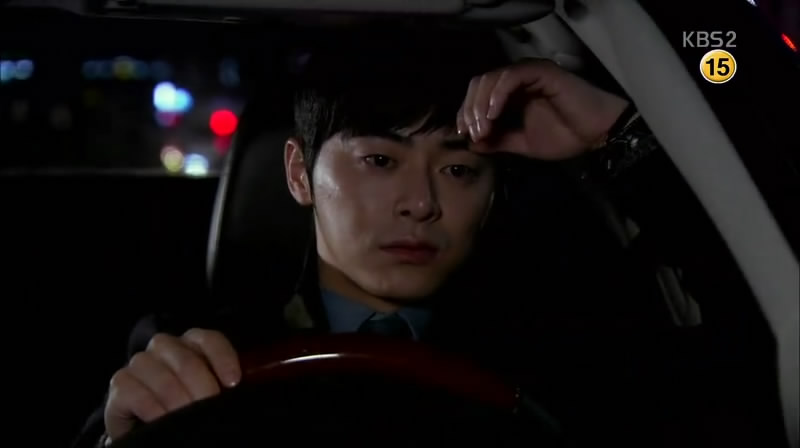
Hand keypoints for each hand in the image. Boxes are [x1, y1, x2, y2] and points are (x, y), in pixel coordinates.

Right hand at [104, 329, 239, 440]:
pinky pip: (135, 391)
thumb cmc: (186, 405)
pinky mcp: (120, 383)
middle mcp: (165, 346)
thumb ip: (223, 383)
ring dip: (178, 402)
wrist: (149, 425)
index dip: (223, 358)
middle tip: (210, 411)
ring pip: (162, 376)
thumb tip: (239, 389)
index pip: (209, 340)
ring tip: (189, 421)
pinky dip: (152, 408)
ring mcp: (140, 363)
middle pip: (187, 361)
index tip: (233, 383)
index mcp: (192, 343)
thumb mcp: (207, 391)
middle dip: (202, 388)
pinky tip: (162, 421)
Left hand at [457, 58, 629, 159]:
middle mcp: (517, 79)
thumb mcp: (522, 144)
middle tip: (474, 133)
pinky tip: (494, 114)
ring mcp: (529, 73)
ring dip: (481, 105)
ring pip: (491, 78)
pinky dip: (498, 94)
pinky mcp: (541, 72)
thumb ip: (498, 141)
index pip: (477, 94)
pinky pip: (511, 77)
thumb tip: (471, 143)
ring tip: (483, 128)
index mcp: (511, 93)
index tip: (463, 134)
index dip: (465, 113)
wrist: (596, 135)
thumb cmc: (565, 136)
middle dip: (470, 109)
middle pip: (479, 83)